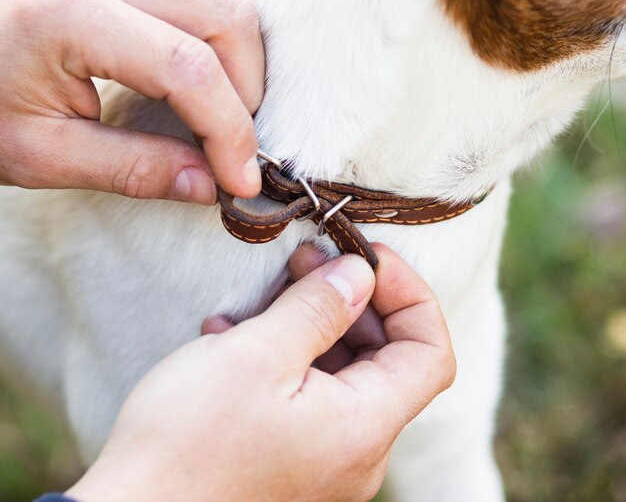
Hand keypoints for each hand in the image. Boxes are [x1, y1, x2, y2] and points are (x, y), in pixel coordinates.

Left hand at [0, 0, 264, 202]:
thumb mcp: (43, 156)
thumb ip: (133, 171)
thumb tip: (210, 186)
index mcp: (72, 14)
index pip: (189, 70)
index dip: (230, 132)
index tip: (241, 182)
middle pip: (229, 15)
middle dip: (248, 90)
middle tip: (228, 141)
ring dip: (244, 49)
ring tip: (223, 98)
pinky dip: (227, 16)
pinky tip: (209, 56)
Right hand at [67, 245, 455, 501]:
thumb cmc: (188, 443)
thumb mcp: (257, 355)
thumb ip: (319, 309)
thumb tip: (361, 274)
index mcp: (363, 427)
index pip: (429, 351)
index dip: (409, 294)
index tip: (368, 258)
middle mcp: (356, 450)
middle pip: (385, 357)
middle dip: (353, 299)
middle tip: (307, 261)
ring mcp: (325, 456)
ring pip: (343, 371)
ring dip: (314, 323)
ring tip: (269, 296)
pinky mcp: (292, 455)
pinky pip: (310, 393)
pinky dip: (289, 354)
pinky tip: (238, 336)